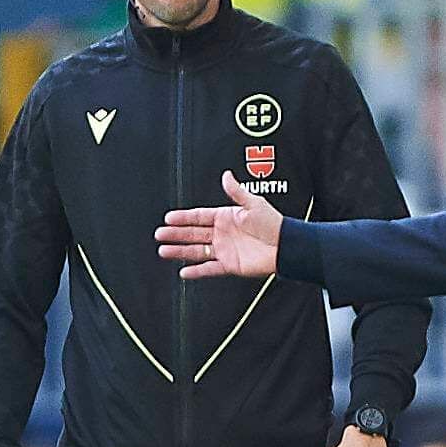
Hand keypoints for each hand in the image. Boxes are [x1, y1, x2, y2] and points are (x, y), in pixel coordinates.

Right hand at [157, 175, 284, 277]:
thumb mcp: (253, 203)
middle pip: (193, 233)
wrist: (285, 246)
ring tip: (163, 250)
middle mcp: (222, 233)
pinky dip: (197, 271)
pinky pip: (209, 268)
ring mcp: (224, 249)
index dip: (183, 217)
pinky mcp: (229, 265)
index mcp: (226, 217)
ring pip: (196, 251)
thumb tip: (226, 175)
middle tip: (160, 234)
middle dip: (175, 234)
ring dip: (180, 251)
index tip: (169, 218)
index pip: (199, 216)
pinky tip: (184, 271)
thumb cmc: (273, 224)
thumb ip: (237, 191)